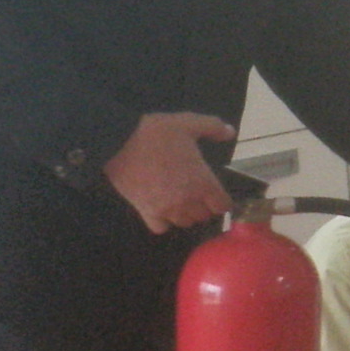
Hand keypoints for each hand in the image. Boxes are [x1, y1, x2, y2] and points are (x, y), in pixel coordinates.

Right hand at [105, 111, 238, 232]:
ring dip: (186, 214)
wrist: (119, 142)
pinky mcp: (145, 212)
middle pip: (204, 216)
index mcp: (202, 182)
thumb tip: (230, 133)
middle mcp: (187, 201)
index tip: (217, 193)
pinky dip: (164, 222)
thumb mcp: (189, 122)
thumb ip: (213, 127)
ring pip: (184, 223)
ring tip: (181, 200)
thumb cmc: (157, 133)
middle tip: (198, 193)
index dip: (222, 200)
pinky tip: (162, 208)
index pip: (222, 206)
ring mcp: (166, 209)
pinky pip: (161, 228)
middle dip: (204, 207)